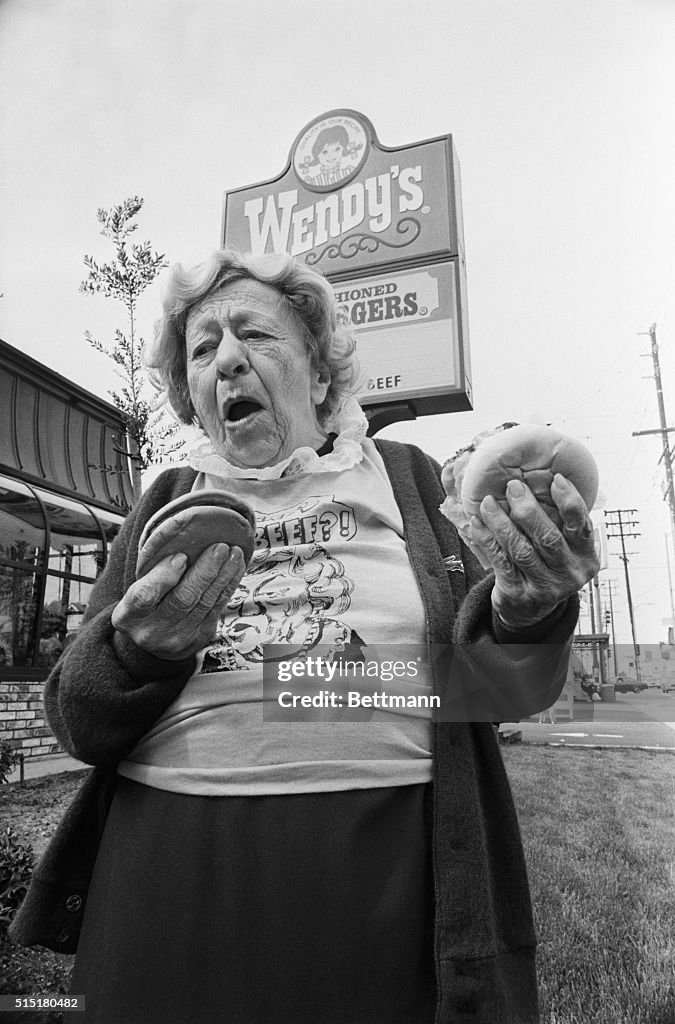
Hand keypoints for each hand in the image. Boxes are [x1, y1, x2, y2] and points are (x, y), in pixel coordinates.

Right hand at [111, 543, 245, 659]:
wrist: (153, 642)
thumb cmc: (144, 606)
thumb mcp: (134, 590)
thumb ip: (152, 574)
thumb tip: (182, 557)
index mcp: (129, 616)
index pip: (144, 597)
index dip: (164, 576)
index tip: (181, 556)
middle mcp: (153, 632)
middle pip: (182, 599)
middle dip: (204, 571)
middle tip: (220, 548)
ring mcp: (179, 638)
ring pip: (205, 603)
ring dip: (223, 575)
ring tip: (234, 553)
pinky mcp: (200, 637)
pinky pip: (217, 608)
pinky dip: (228, 585)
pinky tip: (236, 568)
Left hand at [468, 473, 599, 628]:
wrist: (529, 611)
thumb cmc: (547, 568)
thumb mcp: (565, 550)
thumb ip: (561, 523)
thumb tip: (546, 478)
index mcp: (585, 558)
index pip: (582, 527)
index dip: (570, 502)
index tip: (556, 479)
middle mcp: (568, 574)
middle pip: (548, 538)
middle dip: (529, 510)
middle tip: (513, 487)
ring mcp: (543, 587)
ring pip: (521, 549)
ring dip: (502, 523)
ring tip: (488, 503)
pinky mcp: (517, 593)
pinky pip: (500, 561)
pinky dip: (487, 539)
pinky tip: (478, 523)